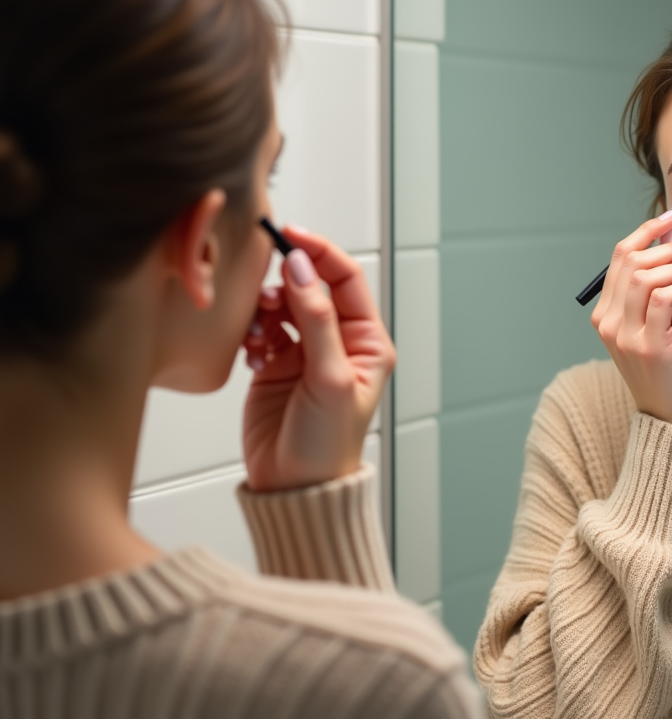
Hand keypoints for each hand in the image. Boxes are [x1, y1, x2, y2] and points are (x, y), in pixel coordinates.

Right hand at [241, 227, 395, 491]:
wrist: (294, 487)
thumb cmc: (326, 445)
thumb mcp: (330, 378)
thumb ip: (317, 320)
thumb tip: (302, 269)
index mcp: (367, 341)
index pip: (345, 278)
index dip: (319, 252)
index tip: (289, 236)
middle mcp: (339, 341)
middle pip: (310, 286)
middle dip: (286, 282)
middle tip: (267, 295)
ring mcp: (305, 351)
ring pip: (282, 305)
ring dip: (266, 309)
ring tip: (260, 333)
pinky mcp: (275, 364)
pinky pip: (261, 328)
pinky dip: (252, 331)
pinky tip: (252, 351)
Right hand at [591, 210, 671, 427]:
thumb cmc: (670, 370)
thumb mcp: (661, 325)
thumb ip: (660, 293)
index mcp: (605, 314)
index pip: (619, 257)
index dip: (645, 232)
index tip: (671, 219)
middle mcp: (607, 322)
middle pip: (631, 260)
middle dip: (668, 246)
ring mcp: (624, 334)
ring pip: (646, 275)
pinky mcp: (647, 345)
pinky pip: (664, 297)